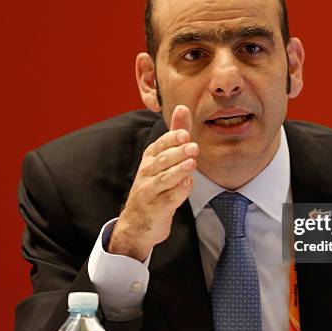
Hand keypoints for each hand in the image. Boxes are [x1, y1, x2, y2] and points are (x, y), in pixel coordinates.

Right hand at [108, 105, 197, 260]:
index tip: (185, 133)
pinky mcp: (157, 209)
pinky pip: (168, 200)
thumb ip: (175, 135)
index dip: (171, 139)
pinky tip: (188, 184)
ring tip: (192, 164)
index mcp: (150, 159)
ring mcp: (150, 192)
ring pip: (164, 179)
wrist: (138, 223)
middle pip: (162, 160)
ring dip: (178, 171)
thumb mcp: (163, 159)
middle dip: (178, 153)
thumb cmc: (154, 187)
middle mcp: (147, 174)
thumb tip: (182, 107)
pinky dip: (178, 192)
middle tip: (194, 146)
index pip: (159, 145)